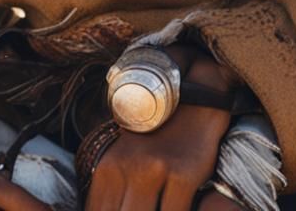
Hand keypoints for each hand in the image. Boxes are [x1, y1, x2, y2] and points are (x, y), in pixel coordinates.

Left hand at [84, 44, 238, 210]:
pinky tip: (181, 210)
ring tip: (156, 207)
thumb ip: (113, 191)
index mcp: (106, 168)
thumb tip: (102, 210)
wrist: (193, 97)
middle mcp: (126, 168)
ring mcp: (155, 169)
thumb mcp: (123, 158)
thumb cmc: (157, 136)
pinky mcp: (183, 174)